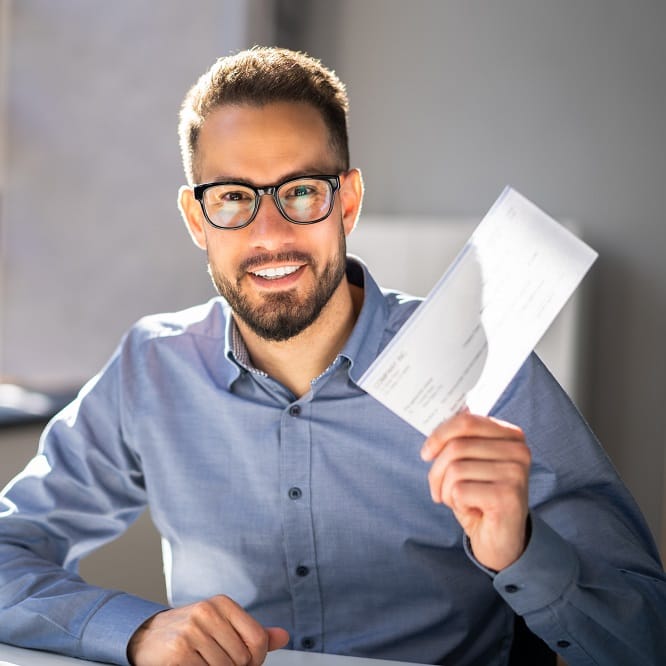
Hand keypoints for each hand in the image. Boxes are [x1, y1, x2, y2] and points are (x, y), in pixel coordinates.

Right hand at [127, 594, 289, 665]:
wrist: (146, 636)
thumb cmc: (190, 632)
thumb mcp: (222, 625)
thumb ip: (252, 632)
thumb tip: (284, 636)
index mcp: (222, 603)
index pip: (258, 639)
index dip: (256, 659)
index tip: (246, 662)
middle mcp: (207, 611)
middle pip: (243, 659)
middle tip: (217, 663)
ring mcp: (191, 630)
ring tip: (203, 662)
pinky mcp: (178, 652)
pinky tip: (191, 665)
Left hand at [420, 412, 530, 570]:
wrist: (500, 540)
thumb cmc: (480, 497)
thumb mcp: (470, 463)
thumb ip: (460, 440)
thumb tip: (440, 420)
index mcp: (511, 435)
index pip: (466, 421)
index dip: (439, 435)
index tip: (426, 453)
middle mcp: (519, 451)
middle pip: (456, 447)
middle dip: (437, 471)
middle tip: (438, 490)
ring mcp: (516, 473)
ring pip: (455, 469)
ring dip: (445, 490)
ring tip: (459, 501)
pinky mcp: (507, 496)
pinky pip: (459, 490)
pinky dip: (456, 503)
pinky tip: (471, 510)